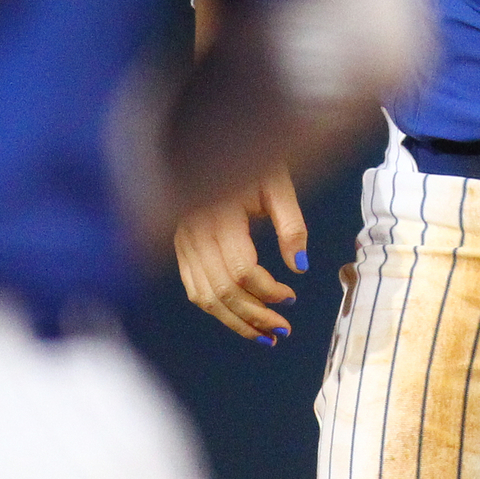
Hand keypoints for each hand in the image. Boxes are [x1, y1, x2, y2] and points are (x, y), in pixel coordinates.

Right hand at [174, 165, 308, 343]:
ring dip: (236, 322)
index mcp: (220, 214)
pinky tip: (239, 318)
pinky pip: (194, 288)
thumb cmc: (254, 162)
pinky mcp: (180, 246)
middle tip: (283, 330)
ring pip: (205, 296)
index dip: (268, 290)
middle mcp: (194, 230)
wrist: (216, 142)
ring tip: (265, 336)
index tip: (292, 295)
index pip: (241, 270)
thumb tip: (299, 267)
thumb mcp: (278, 185)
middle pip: (222, 290)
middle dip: (254, 316)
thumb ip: (291, 225)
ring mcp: (182, 240)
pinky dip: (216, 309)